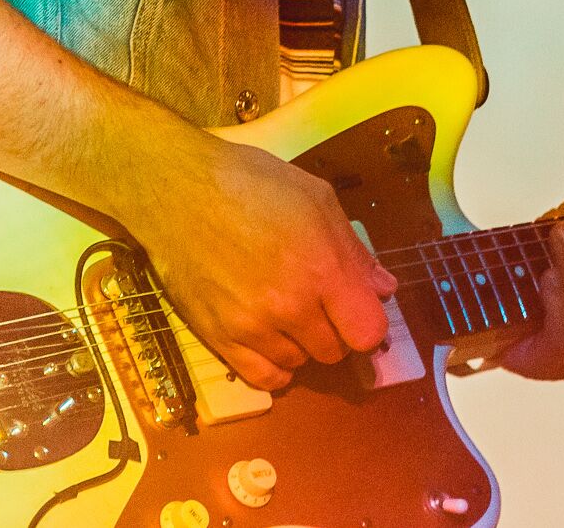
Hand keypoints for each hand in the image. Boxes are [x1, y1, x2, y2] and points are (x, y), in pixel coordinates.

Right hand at [116, 123, 392, 391]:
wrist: (178, 191)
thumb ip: (355, 250)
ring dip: (302, 342)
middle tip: (317, 301)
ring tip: (285, 308)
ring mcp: (252, 327)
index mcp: (322, 268)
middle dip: (334, 329)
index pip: (368, 332)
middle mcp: (290, 306)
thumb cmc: (253, 184)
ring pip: (301, 363)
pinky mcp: (219, 339)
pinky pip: (263, 378)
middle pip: (335, 351)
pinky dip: (275, 365)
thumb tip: (385, 289)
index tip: (356, 308)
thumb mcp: (317, 199)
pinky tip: (272, 340)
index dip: (368, 322)